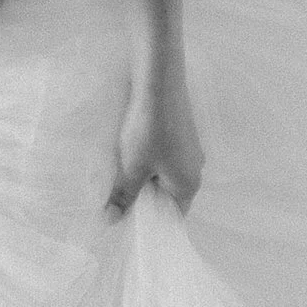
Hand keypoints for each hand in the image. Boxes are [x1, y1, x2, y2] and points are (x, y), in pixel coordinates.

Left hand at [106, 59, 202, 219]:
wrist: (159, 83)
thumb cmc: (148, 131)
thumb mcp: (132, 168)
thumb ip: (123, 195)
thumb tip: (111, 220)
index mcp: (188, 185)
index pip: (173, 215)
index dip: (151, 221)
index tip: (127, 222)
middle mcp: (195, 169)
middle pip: (169, 195)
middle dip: (144, 198)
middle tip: (117, 201)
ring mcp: (190, 150)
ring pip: (165, 174)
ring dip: (144, 178)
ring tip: (120, 176)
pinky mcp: (182, 133)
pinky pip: (165, 157)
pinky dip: (149, 161)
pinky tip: (130, 154)